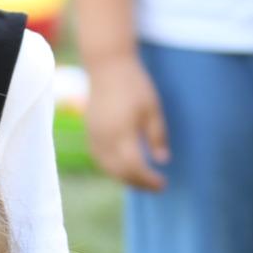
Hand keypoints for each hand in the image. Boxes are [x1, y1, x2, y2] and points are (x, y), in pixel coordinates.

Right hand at [84, 54, 169, 191]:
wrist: (107, 66)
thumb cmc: (134, 85)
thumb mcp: (153, 109)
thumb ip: (157, 136)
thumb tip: (162, 161)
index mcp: (122, 133)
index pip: (135, 167)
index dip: (149, 180)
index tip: (163, 184)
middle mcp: (105, 139)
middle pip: (120, 172)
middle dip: (138, 183)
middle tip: (155, 186)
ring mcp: (94, 136)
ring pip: (107, 168)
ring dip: (124, 178)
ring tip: (141, 180)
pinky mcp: (89, 133)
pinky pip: (99, 159)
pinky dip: (112, 168)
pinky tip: (124, 167)